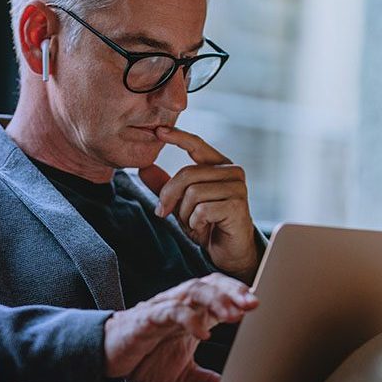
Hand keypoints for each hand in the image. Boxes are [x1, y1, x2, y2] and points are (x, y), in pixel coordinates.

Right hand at [104, 273, 258, 381]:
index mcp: (192, 313)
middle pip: (211, 284)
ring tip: (235, 314)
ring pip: (193, 290)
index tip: (261, 305)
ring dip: (216, 299)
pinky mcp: (146, 319)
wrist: (107, 358)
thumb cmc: (145, 359)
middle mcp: (180, 304)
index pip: (220, 292)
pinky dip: (188, 318)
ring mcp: (163, 308)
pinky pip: (169, 311)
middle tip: (254, 304)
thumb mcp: (184, 376)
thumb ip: (207, 380)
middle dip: (234, 291)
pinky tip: (202, 332)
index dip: (240, 294)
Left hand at [140, 126, 258, 281]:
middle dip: (169, 196)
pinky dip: (196, 223)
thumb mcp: (180, 203)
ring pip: (193, 193)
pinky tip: (205, 229)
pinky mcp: (237, 205)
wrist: (228, 251)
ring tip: (194, 223)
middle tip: (163, 213)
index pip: (197, 144)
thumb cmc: (208, 224)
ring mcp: (237, 187)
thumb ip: (165, 186)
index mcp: (219, 165)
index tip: (158, 131)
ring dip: (185, 214)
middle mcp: (232, 171)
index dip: (178, 136)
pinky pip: (202, 210)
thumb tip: (144, 168)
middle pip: (187, 174)